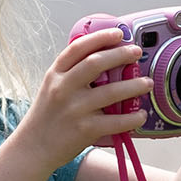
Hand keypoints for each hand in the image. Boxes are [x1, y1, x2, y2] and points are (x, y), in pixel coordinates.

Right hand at [15, 28, 151, 169]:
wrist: (33, 148)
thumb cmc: (47, 116)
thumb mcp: (51, 87)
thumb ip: (71, 73)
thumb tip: (103, 58)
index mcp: (55, 74)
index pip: (78, 48)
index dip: (100, 37)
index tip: (118, 33)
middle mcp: (63, 88)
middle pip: (96, 63)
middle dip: (121, 54)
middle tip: (136, 52)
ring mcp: (75, 109)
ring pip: (112, 91)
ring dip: (134, 85)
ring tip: (147, 83)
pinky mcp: (85, 130)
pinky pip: (116, 121)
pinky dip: (132, 117)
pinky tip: (141, 114)